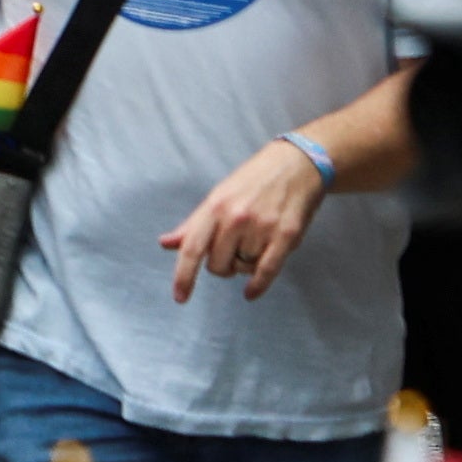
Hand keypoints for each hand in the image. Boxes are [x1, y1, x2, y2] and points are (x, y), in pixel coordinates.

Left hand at [163, 137, 331, 300]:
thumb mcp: (218, 197)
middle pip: (217, 265)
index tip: (180, 297)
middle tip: (232, 250)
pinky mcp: (286, 236)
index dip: (184, 275)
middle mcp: (235, 218)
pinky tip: (250, 292)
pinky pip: (266, 271)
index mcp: (215, 206)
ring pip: (243, 268)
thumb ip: (192, 225)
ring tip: (252, 245)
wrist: (295, 164)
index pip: (193, 247)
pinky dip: (257, 285)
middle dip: (221, 265)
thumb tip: (166, 243)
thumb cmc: (252, 181)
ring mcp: (261, 227)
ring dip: (244, 265)